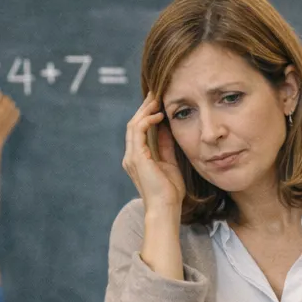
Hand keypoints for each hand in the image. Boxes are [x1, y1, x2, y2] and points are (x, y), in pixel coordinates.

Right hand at [0, 91, 19, 150]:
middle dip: (3, 100)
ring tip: (5, 111)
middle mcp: (3, 108)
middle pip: (6, 98)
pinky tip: (9, 116)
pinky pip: (17, 110)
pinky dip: (14, 111)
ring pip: (12, 103)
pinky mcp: (15, 119)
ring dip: (9, 106)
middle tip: (0, 105)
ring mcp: (10, 113)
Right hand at [122, 93, 184, 212]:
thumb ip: (166, 146)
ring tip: (157, 99)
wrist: (166, 208)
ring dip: (145, 110)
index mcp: (138, 159)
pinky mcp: (137, 158)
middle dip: (144, 108)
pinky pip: (138, 131)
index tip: (158, 102)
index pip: (139, 131)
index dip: (147, 115)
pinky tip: (159, 115)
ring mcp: (132, 157)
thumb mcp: (170, 163)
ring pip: (134, 125)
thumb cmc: (169, 192)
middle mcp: (131, 157)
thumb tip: (167, 128)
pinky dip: (147, 120)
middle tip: (156, 92)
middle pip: (134, 125)